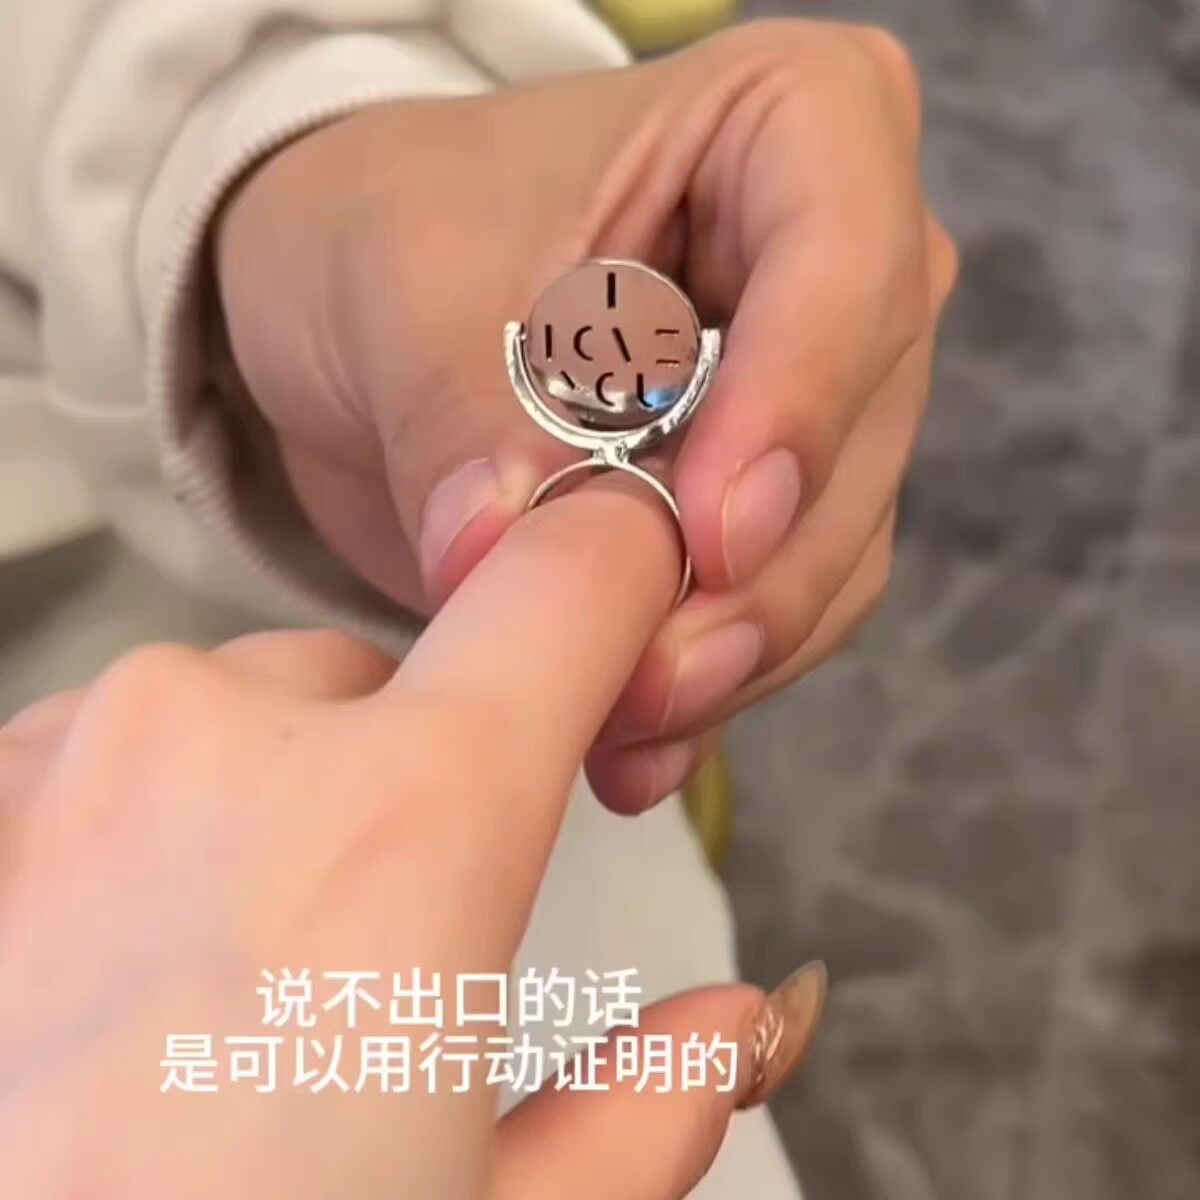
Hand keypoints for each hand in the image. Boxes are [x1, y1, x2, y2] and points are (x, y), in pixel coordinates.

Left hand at [0, 481, 822, 1197]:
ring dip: (261, 809)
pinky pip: (92, 762)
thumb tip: (735, 1021)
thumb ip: (642, 1111)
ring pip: (231, 720)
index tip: (622, 628)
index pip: (571, 581)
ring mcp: (62, 760)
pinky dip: (124, 837)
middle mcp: (218, 742)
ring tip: (213, 1004)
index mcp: (401, 833)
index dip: (621, 585)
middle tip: (362, 967)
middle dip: (405, 781)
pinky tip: (90, 992)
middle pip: (380, 684)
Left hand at [215, 19, 957, 811]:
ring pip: (833, 549)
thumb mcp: (410, 283)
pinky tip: (631, 745)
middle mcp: (835, 267)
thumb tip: (505, 553)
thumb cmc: (392, 233)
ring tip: (618, 724)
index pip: (850, 259)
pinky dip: (707, 687)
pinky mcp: (764, 510)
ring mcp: (813, 400)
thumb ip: (474, 412)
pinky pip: (778, 612)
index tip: (710, 532)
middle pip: (862, 435)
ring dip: (733, 653)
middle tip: (646, 674)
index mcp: (789, 127)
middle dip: (757, 576)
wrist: (356, 317)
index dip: (799, 403)